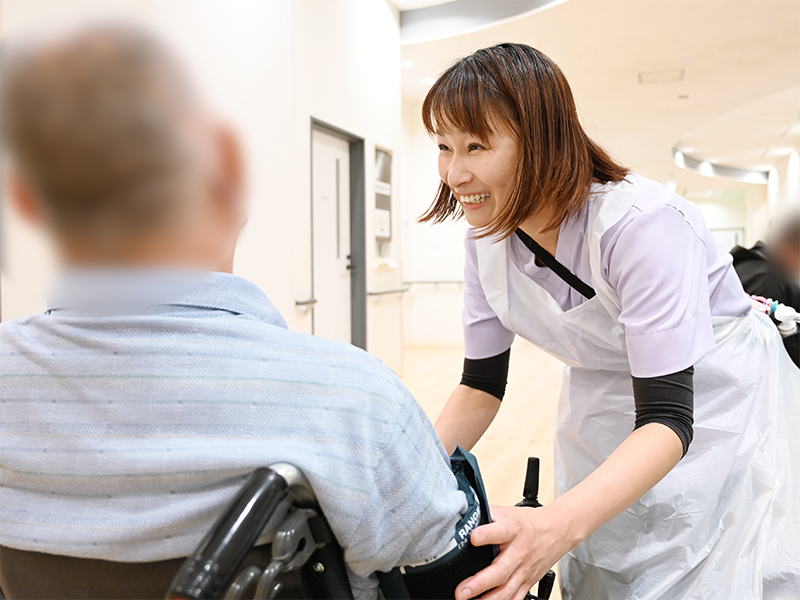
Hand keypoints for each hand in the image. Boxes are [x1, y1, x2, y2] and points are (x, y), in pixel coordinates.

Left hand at [455, 504, 576, 599]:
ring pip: (507, 590)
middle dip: (479, 582)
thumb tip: (460, 514)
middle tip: (461, 591)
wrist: (557, 530)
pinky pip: (515, 598)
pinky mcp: (528, 582)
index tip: (472, 538)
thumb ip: (483, 514)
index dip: (486, 534)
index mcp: (513, 529)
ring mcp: (525, 570)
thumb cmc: (526, 521)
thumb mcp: (505, 512)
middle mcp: (519, 552)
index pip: (500, 531)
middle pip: (501, 570)